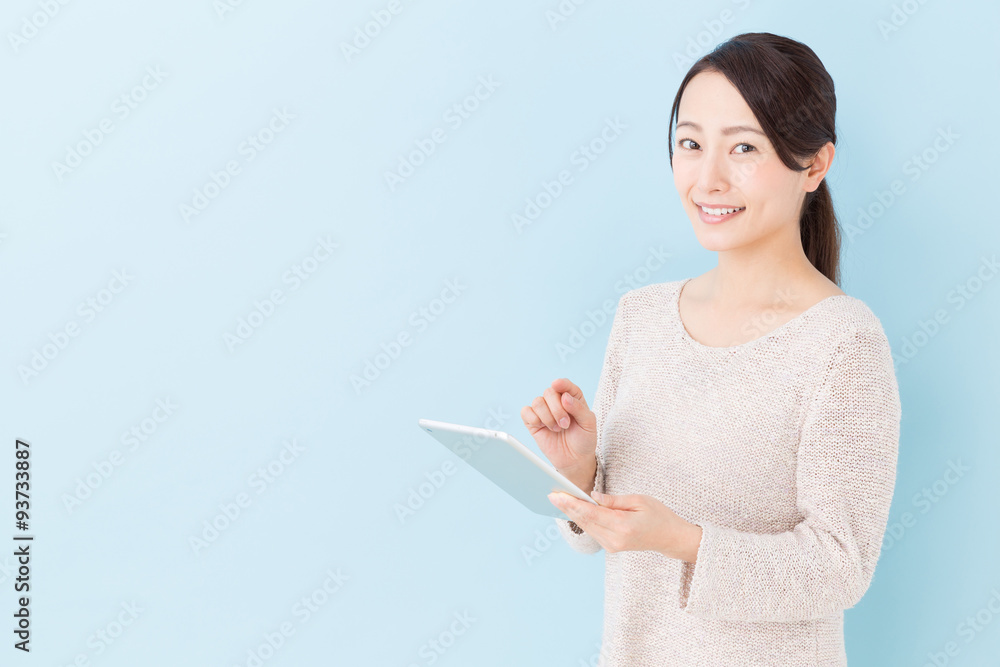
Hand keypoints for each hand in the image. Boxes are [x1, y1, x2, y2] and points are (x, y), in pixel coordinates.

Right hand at [521, 378, 596, 474]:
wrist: (575, 459)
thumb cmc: (584, 440)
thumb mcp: (589, 424)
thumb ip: (579, 408)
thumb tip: (564, 397)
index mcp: (572, 398)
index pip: (565, 385)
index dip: (561, 383)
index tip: (557, 385)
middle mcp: (557, 402)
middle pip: (549, 392)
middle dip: (557, 409)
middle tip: (565, 424)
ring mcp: (544, 412)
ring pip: (537, 401)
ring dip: (547, 417)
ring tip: (557, 429)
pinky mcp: (533, 422)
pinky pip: (526, 412)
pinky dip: (533, 418)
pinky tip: (542, 427)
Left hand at [549, 490, 702, 562]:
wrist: (670, 538)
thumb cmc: (659, 515)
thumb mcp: (639, 500)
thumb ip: (614, 500)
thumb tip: (592, 496)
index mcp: (623, 526)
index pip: (590, 513)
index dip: (571, 504)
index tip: (556, 495)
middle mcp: (614, 539)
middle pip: (584, 521)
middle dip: (567, 507)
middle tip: (551, 494)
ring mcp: (612, 546)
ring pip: (586, 526)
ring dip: (571, 513)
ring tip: (558, 499)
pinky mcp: (611, 547)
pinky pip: (592, 530)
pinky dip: (581, 519)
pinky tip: (572, 509)